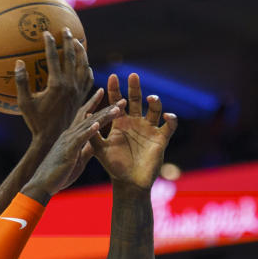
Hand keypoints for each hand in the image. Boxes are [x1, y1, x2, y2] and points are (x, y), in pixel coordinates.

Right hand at [16, 27, 93, 141]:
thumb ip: (21, 82)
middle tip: (66, 29)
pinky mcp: (81, 98)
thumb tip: (18, 62)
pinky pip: (87, 80)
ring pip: (83, 66)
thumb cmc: (36, 122)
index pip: (54, 58)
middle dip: (69, 41)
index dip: (50, 44)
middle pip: (72, 57)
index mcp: (56, 84)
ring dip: (81, 52)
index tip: (46, 33)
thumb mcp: (24, 103)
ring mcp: (78, 91)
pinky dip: (86, 69)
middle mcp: (70, 85)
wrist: (52, 139)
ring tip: (77, 42)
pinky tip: (85, 65)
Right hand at [22, 93, 124, 202]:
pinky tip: (97, 124)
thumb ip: (87, 150)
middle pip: (91, 117)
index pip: (86, 116)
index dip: (96, 104)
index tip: (106, 93)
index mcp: (72, 136)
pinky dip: (89, 131)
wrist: (43, 184)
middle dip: (107, 107)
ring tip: (117, 109)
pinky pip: (80, 139)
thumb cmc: (59, 174)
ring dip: (103, 116)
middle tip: (123, 99)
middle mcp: (70, 134)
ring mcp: (68, 141)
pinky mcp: (68, 150)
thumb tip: (97, 144)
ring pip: (88, 124)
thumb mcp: (78, 160)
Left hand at [91, 73, 177, 189]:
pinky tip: (167, 115)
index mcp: (120, 123)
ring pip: (155, 109)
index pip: (117, 102)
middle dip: (135, 87)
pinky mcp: (161, 138)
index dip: (115, 89)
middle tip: (133, 75)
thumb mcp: (100, 149)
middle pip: (136, 100)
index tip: (112, 77)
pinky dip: (171, 119)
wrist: (129, 183)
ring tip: (151, 98)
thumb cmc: (114, 167)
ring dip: (155, 102)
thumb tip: (85, 115)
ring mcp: (149, 129)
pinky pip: (170, 125)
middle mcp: (135, 123)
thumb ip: (93, 134)